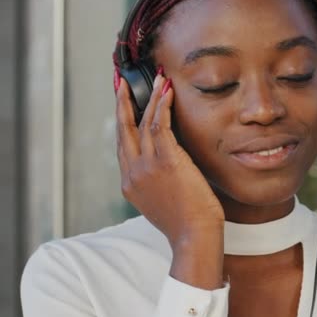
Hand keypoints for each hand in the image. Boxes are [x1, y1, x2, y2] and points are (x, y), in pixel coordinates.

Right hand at [115, 70, 224, 287]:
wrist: (193, 236)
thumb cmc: (187, 224)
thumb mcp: (163, 203)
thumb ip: (159, 183)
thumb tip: (170, 169)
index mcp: (130, 184)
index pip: (123, 147)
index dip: (123, 123)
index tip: (125, 107)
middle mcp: (132, 173)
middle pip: (123, 130)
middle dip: (122, 103)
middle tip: (122, 82)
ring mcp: (146, 166)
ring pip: (143, 122)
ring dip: (150, 98)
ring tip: (158, 80)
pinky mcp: (165, 160)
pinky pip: (159, 125)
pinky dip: (162, 106)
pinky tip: (167, 92)